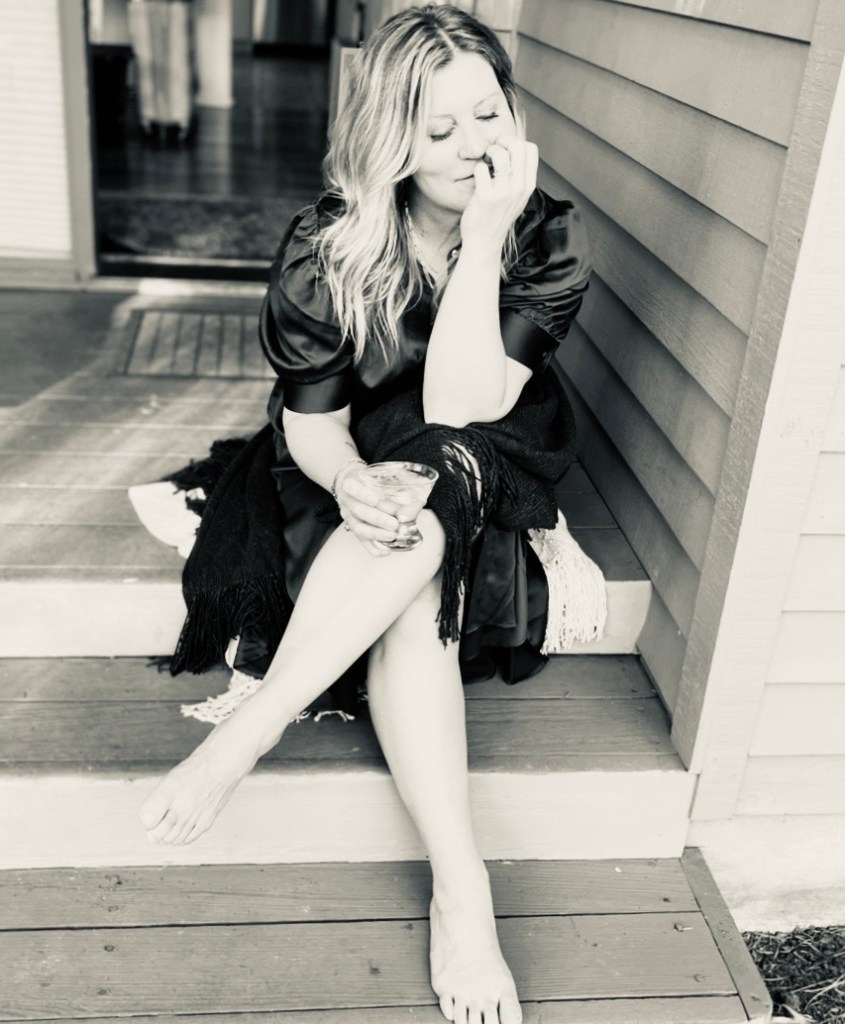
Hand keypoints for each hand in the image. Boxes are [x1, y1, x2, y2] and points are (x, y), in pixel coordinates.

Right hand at [334, 462, 400, 557]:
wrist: (354, 482)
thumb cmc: (373, 478)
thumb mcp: (384, 476)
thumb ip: (400, 487)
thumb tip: (417, 506)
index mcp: (351, 482)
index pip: (351, 487)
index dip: (362, 494)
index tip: (376, 500)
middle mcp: (347, 500)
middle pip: (359, 510)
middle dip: (378, 518)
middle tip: (394, 524)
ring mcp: (348, 515)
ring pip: (359, 527)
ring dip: (376, 534)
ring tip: (392, 536)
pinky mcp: (354, 528)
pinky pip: (361, 540)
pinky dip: (373, 548)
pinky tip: (386, 552)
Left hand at [460, 134, 538, 258]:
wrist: (485, 242)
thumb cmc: (497, 217)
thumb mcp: (516, 198)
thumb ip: (519, 176)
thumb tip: (511, 150)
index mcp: (528, 185)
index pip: (531, 149)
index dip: (516, 141)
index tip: (504, 148)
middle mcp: (519, 187)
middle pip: (518, 146)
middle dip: (502, 141)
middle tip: (492, 150)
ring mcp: (504, 193)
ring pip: (500, 154)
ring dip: (489, 152)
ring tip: (485, 162)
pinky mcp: (486, 197)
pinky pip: (481, 168)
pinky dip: (477, 168)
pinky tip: (478, 178)